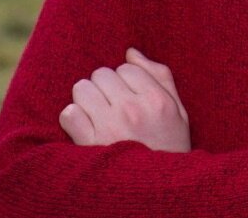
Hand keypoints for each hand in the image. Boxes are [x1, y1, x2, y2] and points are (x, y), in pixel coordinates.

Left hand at [59, 48, 190, 152]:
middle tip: (109, 105)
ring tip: (95, 115)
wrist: (159, 195)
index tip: (126, 96)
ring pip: (82, 89)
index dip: (123, 80)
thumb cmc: (170, 149)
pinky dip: (72, 119)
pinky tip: (83, 129)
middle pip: (102, 74)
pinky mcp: (89, 144)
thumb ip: (159, 76)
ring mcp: (110, 126)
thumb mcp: (178, 111)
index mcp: (157, 99)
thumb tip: (131, 52)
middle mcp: (133, 108)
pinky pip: (69, 113)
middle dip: (103, 87)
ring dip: (85, 99)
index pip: (126, 67)